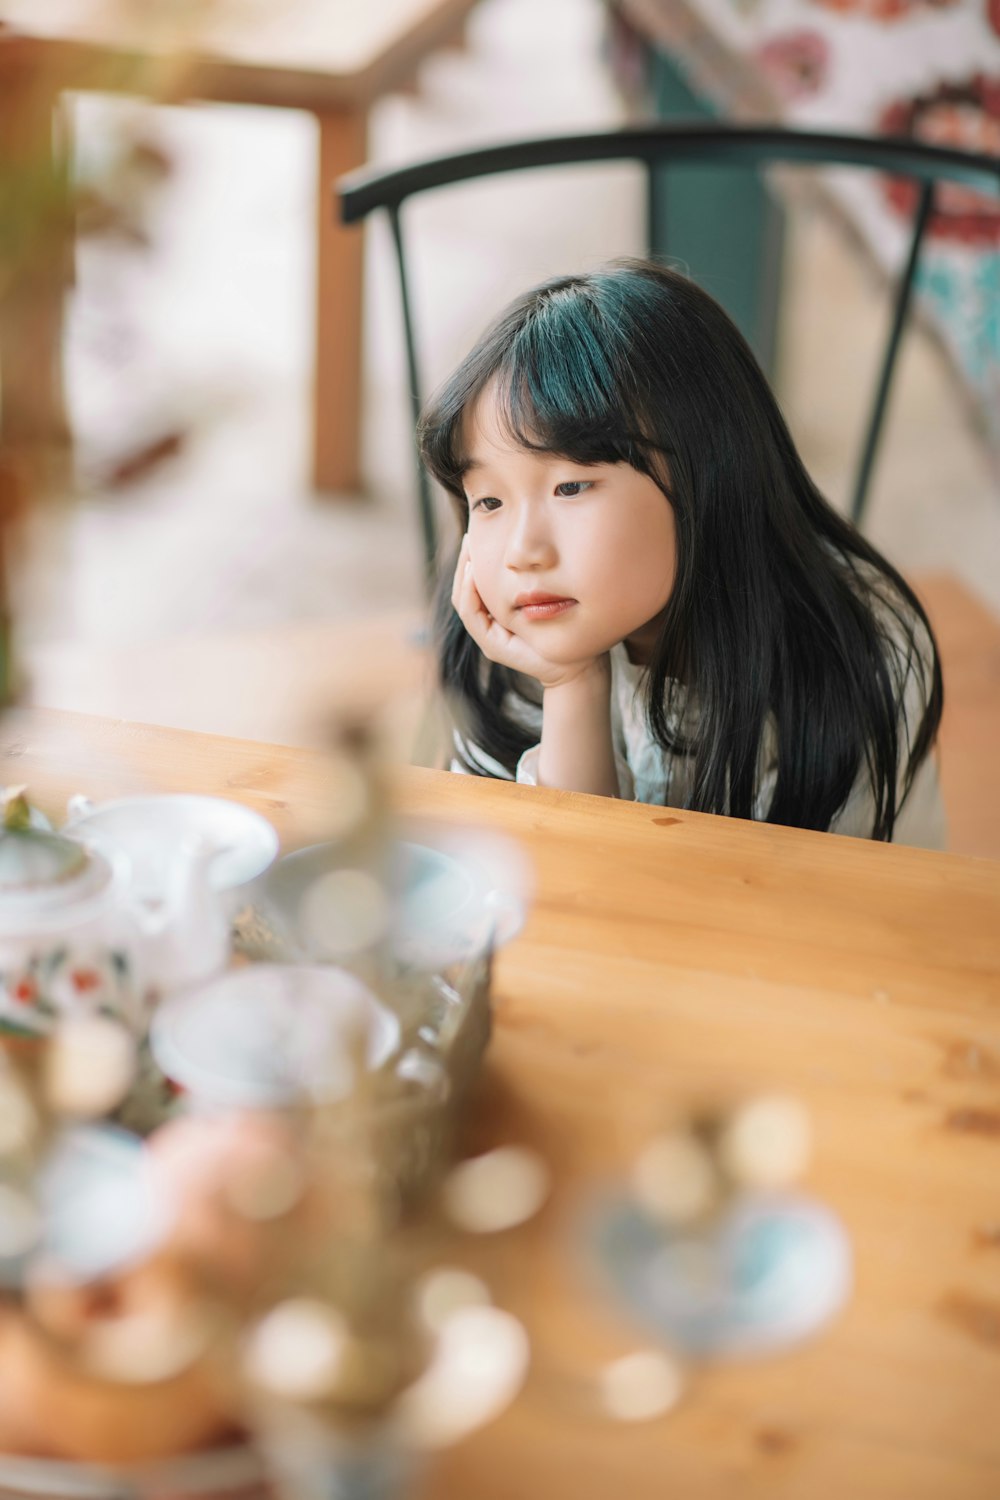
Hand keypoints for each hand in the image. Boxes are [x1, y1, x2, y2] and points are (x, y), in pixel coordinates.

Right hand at [451, 536, 606, 690]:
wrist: (576, 664)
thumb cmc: (568, 626)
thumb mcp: (550, 593)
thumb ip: (535, 576)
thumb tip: (530, 544)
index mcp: (499, 611)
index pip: (476, 580)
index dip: (472, 558)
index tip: (478, 534)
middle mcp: (490, 623)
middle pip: (465, 587)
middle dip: (465, 561)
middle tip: (470, 537)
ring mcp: (489, 635)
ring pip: (463, 600)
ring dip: (463, 573)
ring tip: (469, 549)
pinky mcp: (492, 645)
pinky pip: (472, 615)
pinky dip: (470, 592)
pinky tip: (474, 572)